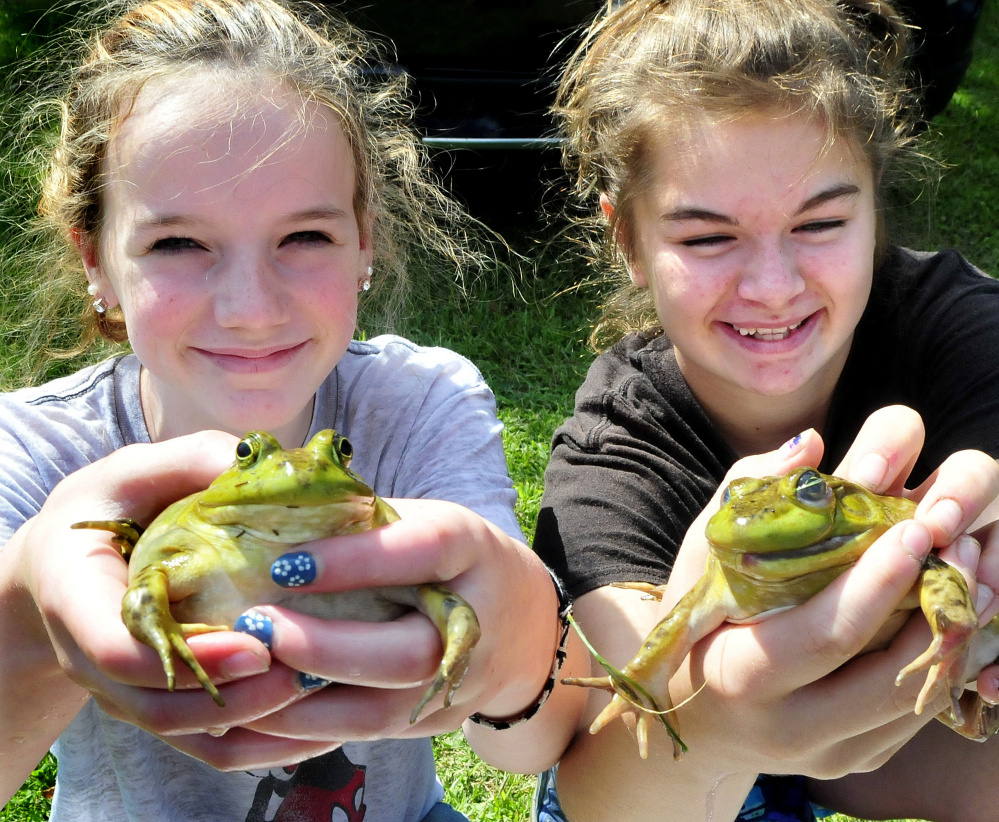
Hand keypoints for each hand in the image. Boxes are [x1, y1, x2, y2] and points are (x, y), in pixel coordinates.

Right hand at [3, 431, 322, 794]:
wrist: (64, 565)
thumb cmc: (103, 509)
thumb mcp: (133, 471)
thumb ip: (189, 460)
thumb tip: (255, 455)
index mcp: (74, 597)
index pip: (120, 650)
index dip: (192, 657)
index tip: (259, 642)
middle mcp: (91, 658)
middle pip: (160, 706)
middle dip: (238, 697)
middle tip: (307, 670)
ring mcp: (124, 692)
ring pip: (186, 733)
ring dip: (254, 722)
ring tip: (318, 689)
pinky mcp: (158, 705)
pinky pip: (204, 742)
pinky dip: (258, 739)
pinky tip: (313, 720)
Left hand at [168, 498, 578, 772]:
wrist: (520, 624)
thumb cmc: (453, 558)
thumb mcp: (424, 520)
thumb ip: (362, 522)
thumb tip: (268, 517)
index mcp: (470, 551)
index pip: (422, 553)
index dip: (355, 560)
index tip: (284, 563)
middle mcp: (472, 625)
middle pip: (406, 653)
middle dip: (324, 647)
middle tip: (256, 628)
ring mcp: (455, 686)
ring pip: (380, 712)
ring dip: (302, 704)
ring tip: (241, 681)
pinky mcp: (430, 725)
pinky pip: (361, 737)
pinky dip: (303, 733)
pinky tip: (252, 718)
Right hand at [555, 405, 998, 821]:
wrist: (693, 707)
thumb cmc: (696, 613)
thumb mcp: (703, 549)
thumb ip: (749, 491)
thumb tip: (811, 444)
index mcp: (738, 675)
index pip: (824, 635)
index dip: (876, 582)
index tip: (914, 526)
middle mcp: (786, 728)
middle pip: (886, 677)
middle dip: (935, 604)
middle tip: (956, 540)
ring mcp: (828, 753)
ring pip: (916, 699)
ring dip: (955, 629)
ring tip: (967, 563)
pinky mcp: (859, 759)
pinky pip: (918, 712)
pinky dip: (944, 655)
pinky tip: (953, 605)